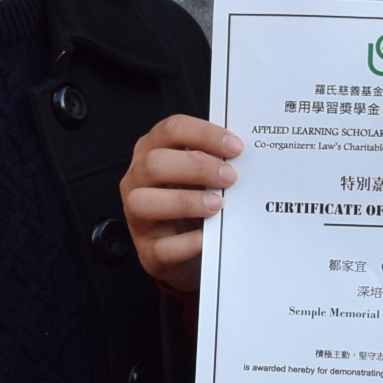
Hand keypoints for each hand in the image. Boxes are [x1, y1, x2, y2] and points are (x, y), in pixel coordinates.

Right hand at [122, 114, 242, 294]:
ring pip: (142, 202)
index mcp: (153, 151)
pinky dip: (187, 243)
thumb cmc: (198, 203)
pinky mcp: (148, 252)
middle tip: (230, 177)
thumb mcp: (204, 176)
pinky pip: (161, 247)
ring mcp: (137, 217)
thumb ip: (217, 161)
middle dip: (196, 167)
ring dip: (184, 201)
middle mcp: (138, 180)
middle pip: (154, 163)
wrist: (194, 252)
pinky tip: (208, 238)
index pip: (170, 130)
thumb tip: (245, 155)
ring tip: (217, 206)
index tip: (235, 147)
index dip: (203, 134)